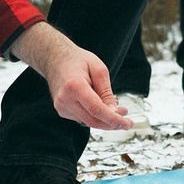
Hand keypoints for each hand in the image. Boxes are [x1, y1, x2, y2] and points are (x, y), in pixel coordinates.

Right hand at [13, 21, 129, 129]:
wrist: (55, 59)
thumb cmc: (78, 61)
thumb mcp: (98, 69)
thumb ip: (106, 91)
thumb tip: (114, 112)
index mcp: (74, 86)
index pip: (96, 110)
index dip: (114, 119)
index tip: (127, 124)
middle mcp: (65, 99)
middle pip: (93, 121)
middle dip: (112, 123)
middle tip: (127, 122)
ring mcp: (61, 106)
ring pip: (88, 122)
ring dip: (105, 120)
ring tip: (117, 109)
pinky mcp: (61, 110)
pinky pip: (82, 118)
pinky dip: (94, 116)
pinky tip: (102, 106)